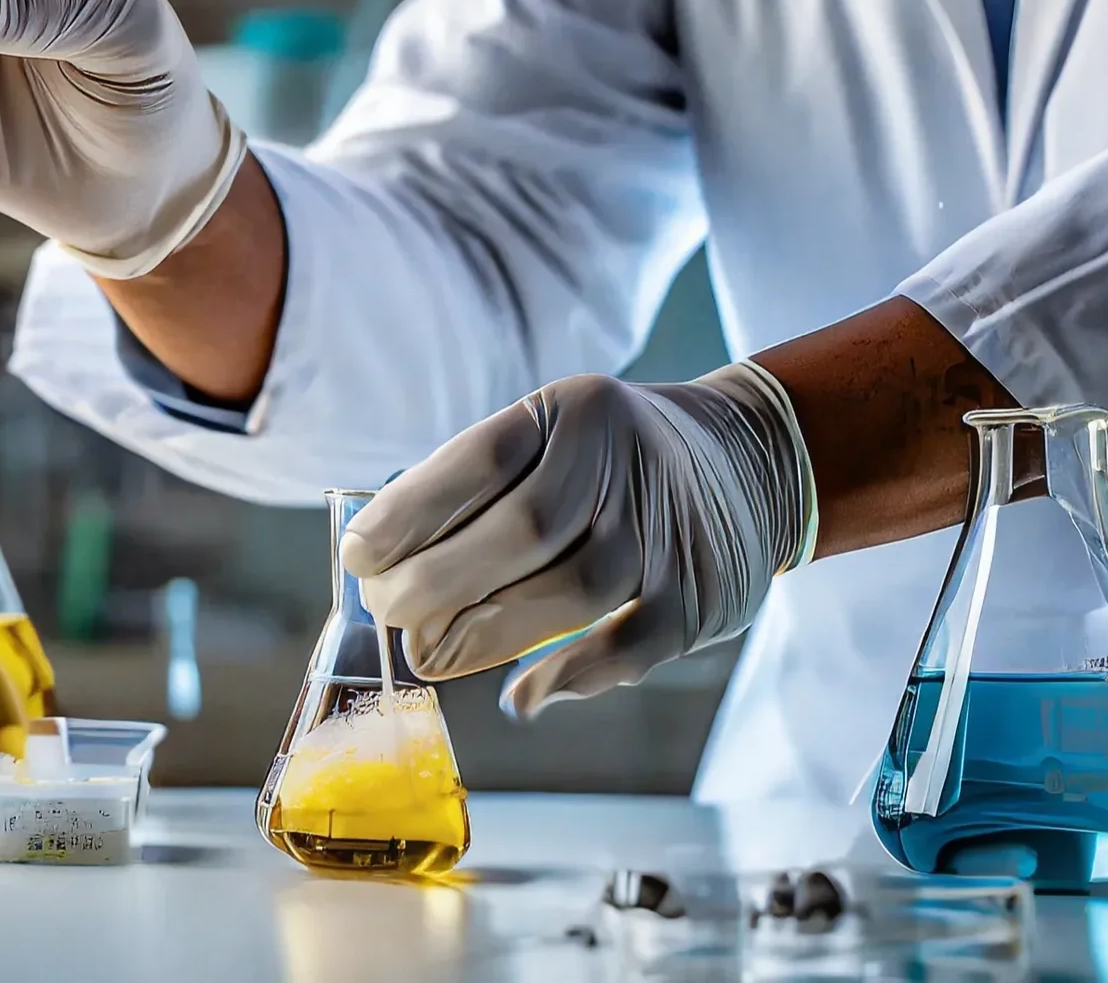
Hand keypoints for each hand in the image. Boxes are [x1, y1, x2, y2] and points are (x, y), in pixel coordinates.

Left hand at [340, 364, 816, 716]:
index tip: (357, 556)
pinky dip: (568, 676)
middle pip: (519, 530)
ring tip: (431, 653)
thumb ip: (481, 487)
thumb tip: (384, 564)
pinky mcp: (700, 596)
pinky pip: (626, 646)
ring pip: (570, 591)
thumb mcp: (553, 435)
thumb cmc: (611, 462)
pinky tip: (521, 694)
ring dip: (486, 633)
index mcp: (572, 413)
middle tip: (389, 613)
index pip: (478, 461)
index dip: (407, 514)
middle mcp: (624, 463)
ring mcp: (667, 533)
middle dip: (435, 583)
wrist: (750, 465)